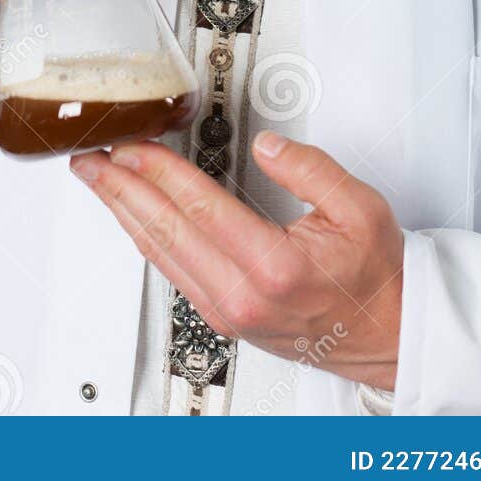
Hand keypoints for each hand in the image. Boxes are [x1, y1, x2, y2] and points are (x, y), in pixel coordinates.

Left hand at [70, 131, 402, 390]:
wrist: (387, 335)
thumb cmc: (376, 278)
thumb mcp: (362, 209)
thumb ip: (312, 170)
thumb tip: (268, 145)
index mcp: (274, 268)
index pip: (198, 207)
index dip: (158, 171)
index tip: (132, 144)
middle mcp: (243, 296)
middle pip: (165, 232)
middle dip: (122, 189)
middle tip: (92, 158)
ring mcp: (228, 312)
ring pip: (160, 255)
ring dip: (125, 212)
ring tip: (100, 180)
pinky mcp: (223, 318)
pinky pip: (171, 271)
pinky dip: (146, 237)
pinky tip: (134, 216)